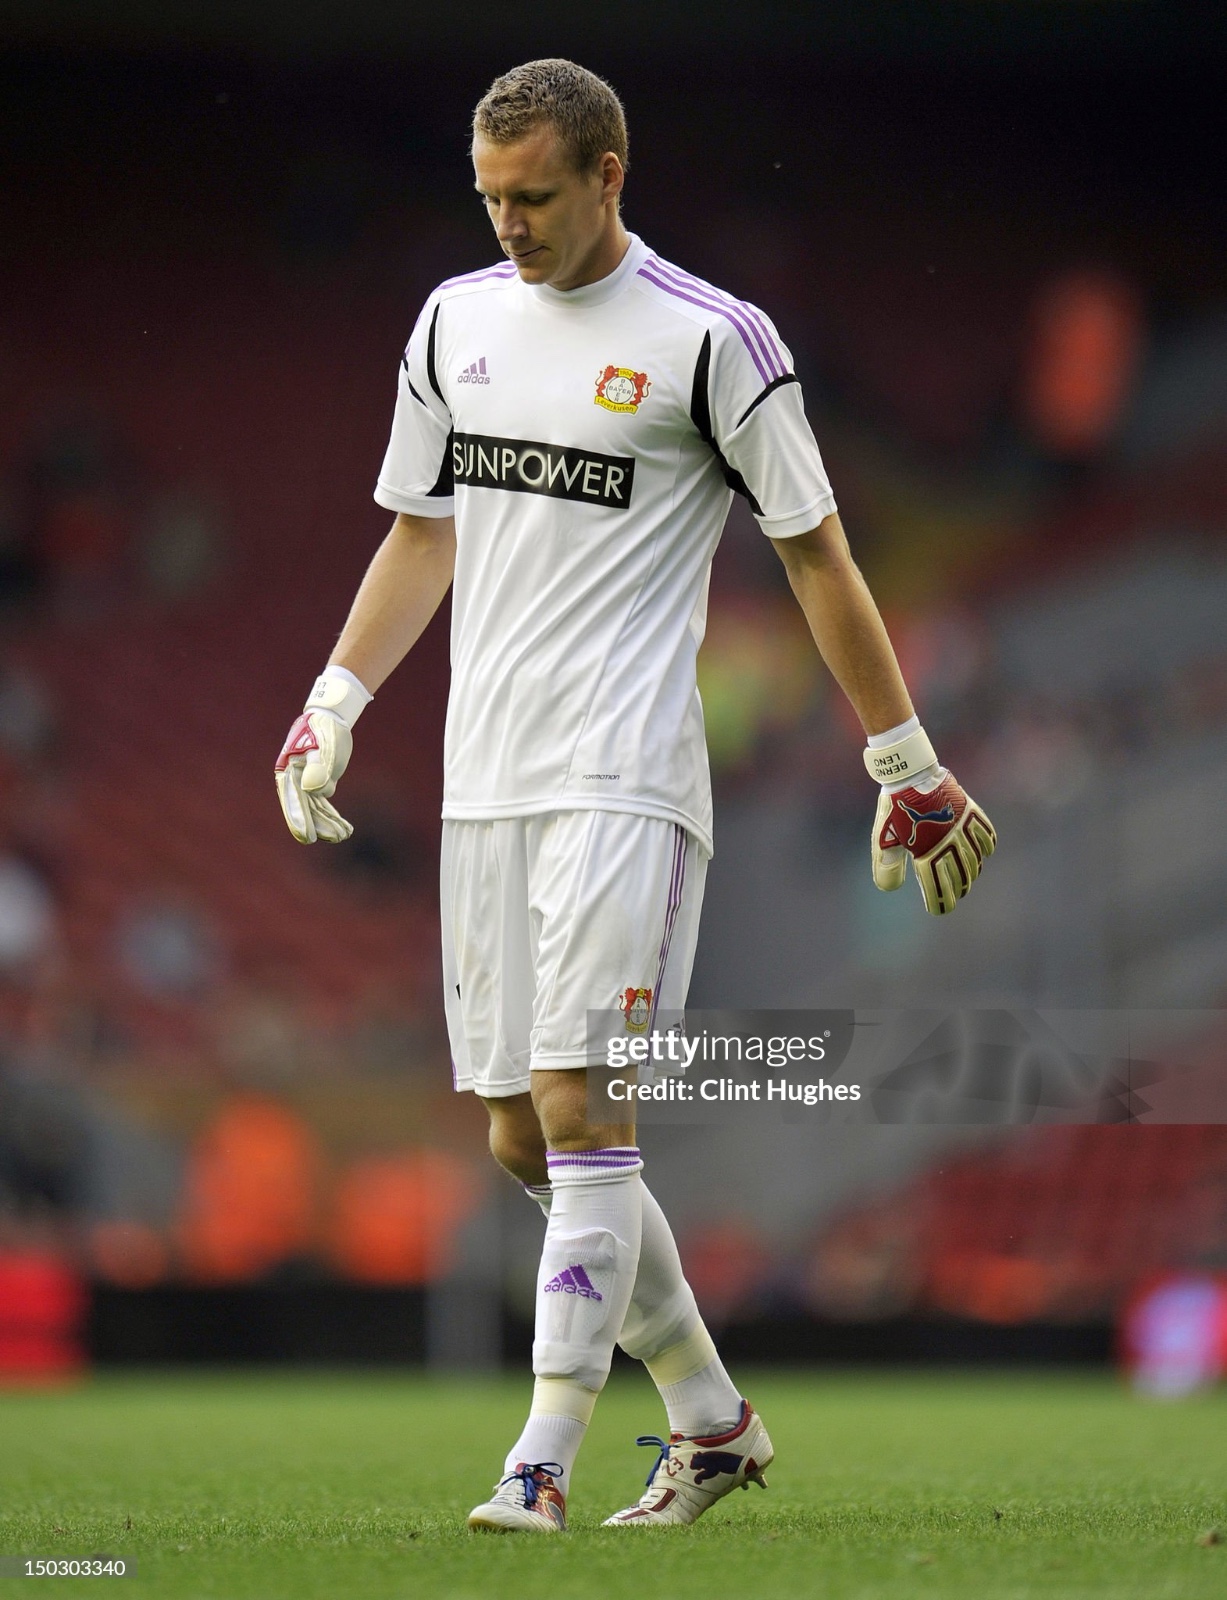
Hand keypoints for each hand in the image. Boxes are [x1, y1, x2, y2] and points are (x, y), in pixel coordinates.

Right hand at [274, 668, 370, 843]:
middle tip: (332, 839)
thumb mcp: (324, 746)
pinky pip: (323, 804)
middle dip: (318, 825)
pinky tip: (344, 828)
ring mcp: (306, 782)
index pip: (293, 799)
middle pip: (305, 807)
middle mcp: (295, 779)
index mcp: (289, 770)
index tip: (307, 837)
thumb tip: (312, 788)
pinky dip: (332, 816)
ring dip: (328, 823)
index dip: (299, 819)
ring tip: (343, 836)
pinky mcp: (320, 782)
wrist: (330, 719)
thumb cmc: (325, 730)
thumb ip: (318, 766)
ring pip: (316, 808)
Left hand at [872, 771, 996, 915]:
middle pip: (960, 877)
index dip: (940, 902)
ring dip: (971, 873)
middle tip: (953, 896)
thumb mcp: (884, 839)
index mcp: (927, 852)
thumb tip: (890, 889)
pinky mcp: (971, 813)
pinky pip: (987, 836)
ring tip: (967, 879)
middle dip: (957, 890)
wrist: (909, 775)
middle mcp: (949, 843)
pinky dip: (986, 848)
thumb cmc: (895, 810)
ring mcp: (963, 828)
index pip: (938, 886)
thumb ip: (886, 866)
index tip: (940, 910)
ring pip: (975, 860)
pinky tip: (981, 853)